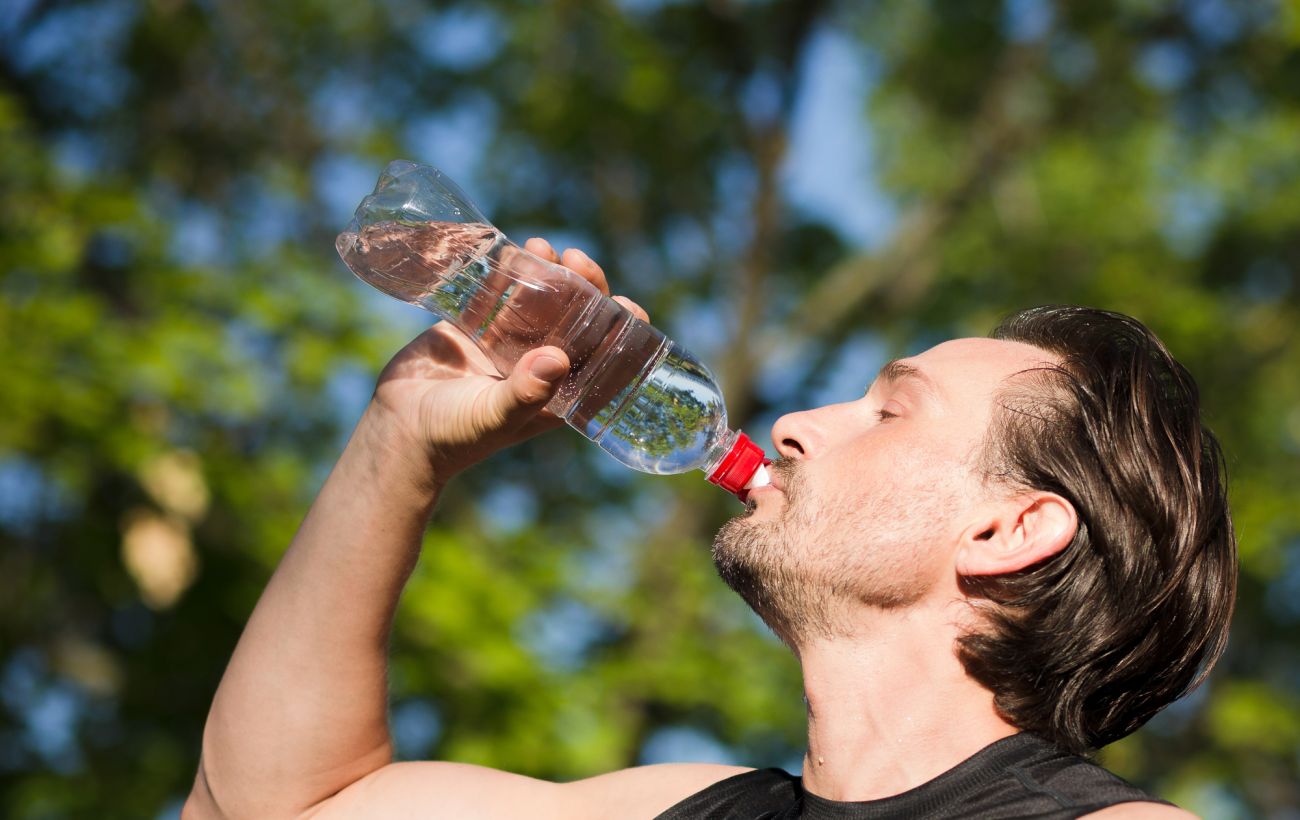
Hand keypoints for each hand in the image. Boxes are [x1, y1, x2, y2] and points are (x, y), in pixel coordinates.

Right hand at [365, 238, 648, 484]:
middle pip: (576, 321)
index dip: (621, 333)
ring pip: (541, 301)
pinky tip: (514, 249)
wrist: (399, 428)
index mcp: (558, 393)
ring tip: (543, 246)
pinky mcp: (477, 328)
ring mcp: (509, 345)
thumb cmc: (454, 435)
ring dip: (548, 272)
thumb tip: (558, 359)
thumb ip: (525, 392)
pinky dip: (509, 272)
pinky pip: (500, 294)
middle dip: (584, 289)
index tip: (628, 305)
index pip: (603, 361)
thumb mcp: (493, 416)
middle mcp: (540, 366)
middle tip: (576, 260)